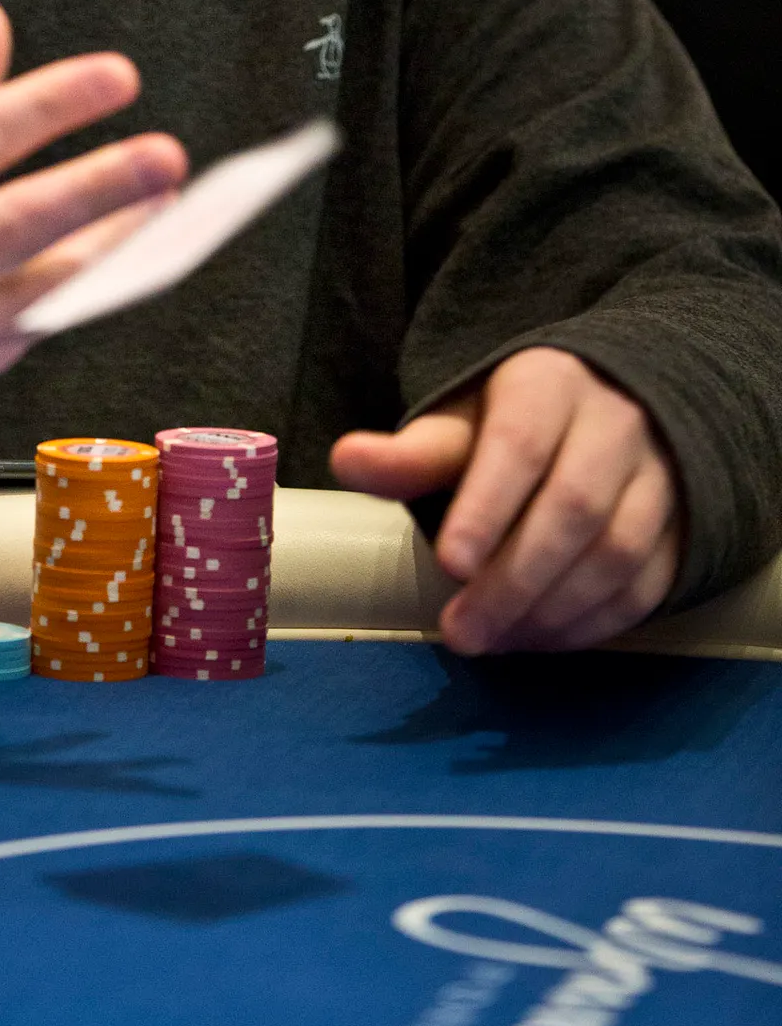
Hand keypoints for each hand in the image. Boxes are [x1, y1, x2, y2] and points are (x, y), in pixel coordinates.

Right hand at [0, 0, 187, 440]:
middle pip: (10, 226)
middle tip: (165, 156)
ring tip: (160, 207)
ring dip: (108, 249)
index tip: (115, 77)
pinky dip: (63, 294)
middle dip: (100, 188)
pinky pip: (15, 336)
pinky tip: (104, 257)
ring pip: (30, 293)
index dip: (49, 104)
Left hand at [330, 347, 681, 654]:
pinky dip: (593, 623)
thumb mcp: (461, 426)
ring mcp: (658, 476)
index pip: (519, 445)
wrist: (609, 413)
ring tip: (493, 639)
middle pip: (572, 508)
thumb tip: (346, 459)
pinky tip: (540, 639)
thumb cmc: (514, 426)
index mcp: (548, 386)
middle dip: (513, 579)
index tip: (450, 563)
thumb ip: (410, 454)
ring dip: (552, 609)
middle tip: (461, 632)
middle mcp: (614, 424)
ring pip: (616, 552)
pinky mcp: (679, 528)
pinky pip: (645, 584)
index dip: (486, 506)